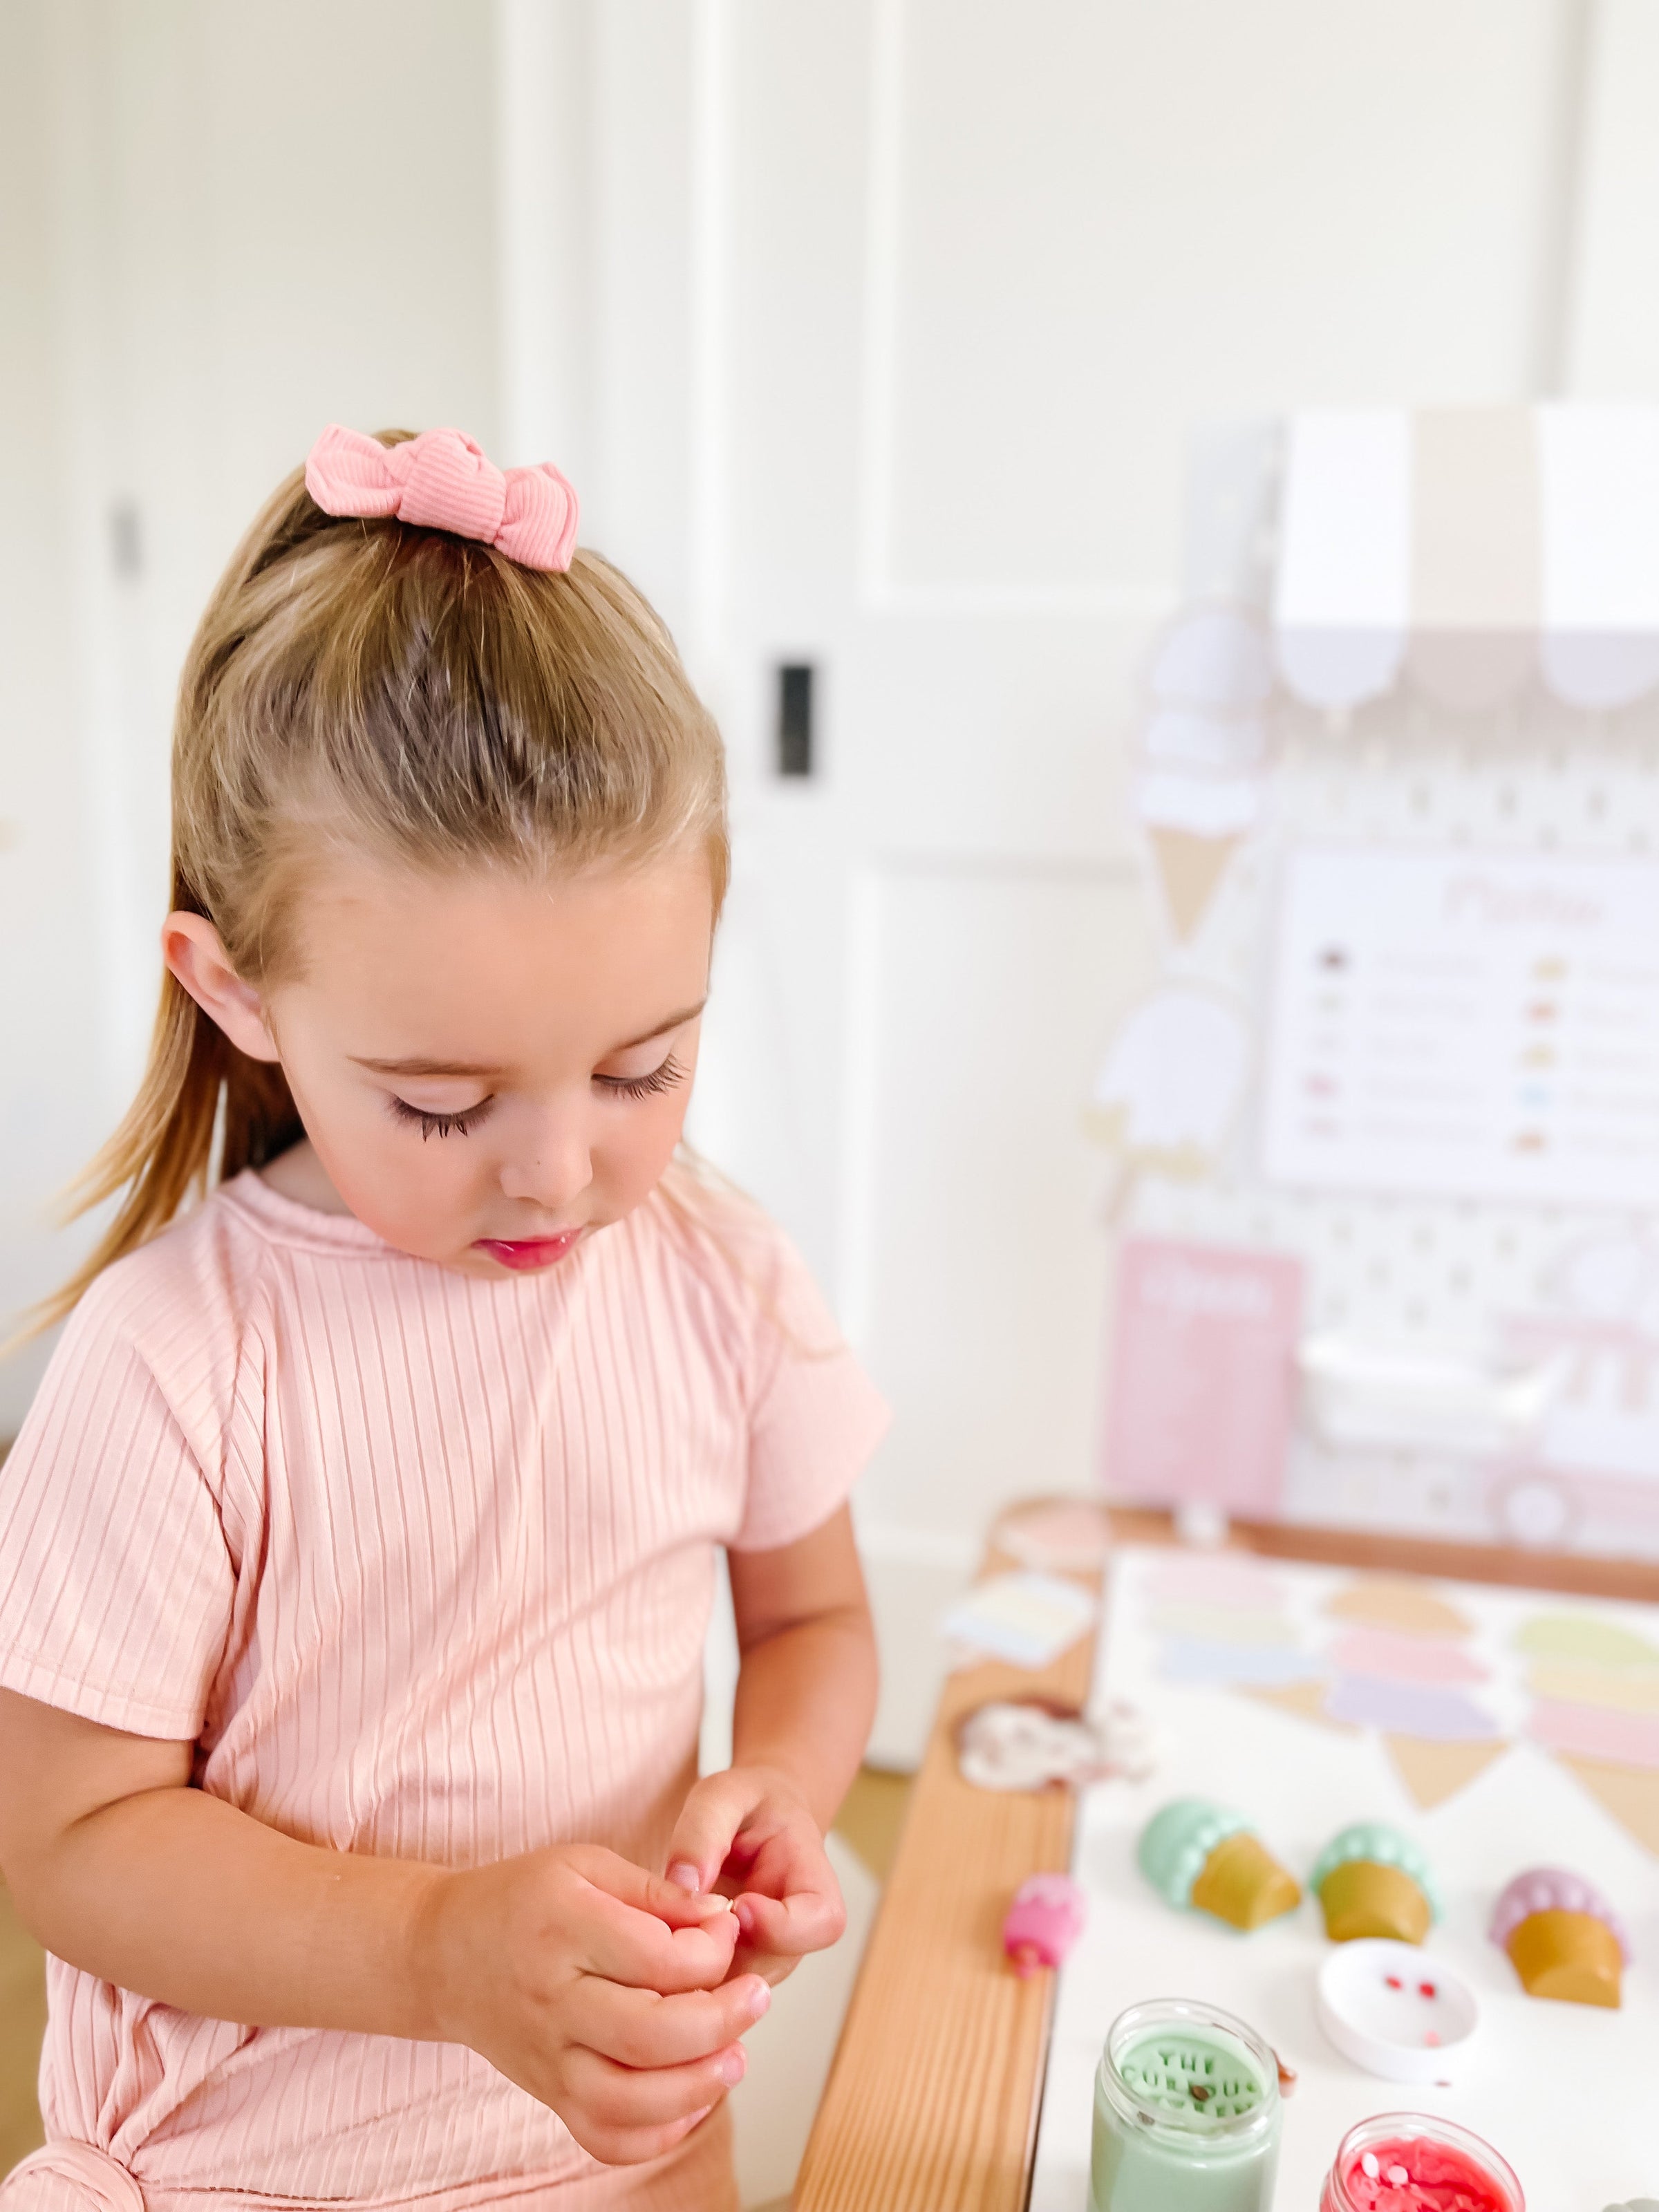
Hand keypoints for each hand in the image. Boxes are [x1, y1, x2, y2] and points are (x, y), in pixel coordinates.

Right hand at [412, 1842, 769, 2164]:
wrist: (441, 1955)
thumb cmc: (521, 1901)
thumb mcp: (585, 1865)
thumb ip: (656, 1892)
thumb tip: (722, 1919)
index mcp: (564, 1929)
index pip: (659, 1958)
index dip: (714, 1949)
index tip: (729, 1930)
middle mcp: (553, 2002)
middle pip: (652, 2036)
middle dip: (723, 2020)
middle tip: (756, 1997)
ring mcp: (547, 2059)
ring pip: (631, 2102)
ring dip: (699, 2087)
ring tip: (734, 2055)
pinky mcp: (548, 2096)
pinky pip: (606, 2139)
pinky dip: (658, 2133)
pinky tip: (689, 2096)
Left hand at [665, 1767, 845, 1985]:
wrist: (753, 1822)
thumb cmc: (745, 1805)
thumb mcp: (724, 1794)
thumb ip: (704, 1830)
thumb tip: (684, 1882)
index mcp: (812, 1883)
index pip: (820, 1923)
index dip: (781, 1925)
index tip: (738, 1903)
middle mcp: (794, 1935)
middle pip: (767, 1970)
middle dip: (714, 1953)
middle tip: (675, 1920)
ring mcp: (763, 1961)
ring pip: (729, 1992)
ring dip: (689, 1969)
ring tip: (658, 1928)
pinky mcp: (731, 1975)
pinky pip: (705, 1992)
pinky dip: (675, 1977)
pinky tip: (650, 1946)